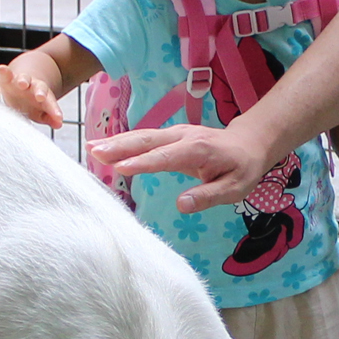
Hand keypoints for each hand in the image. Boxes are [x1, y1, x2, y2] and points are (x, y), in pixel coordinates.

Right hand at [0, 62, 61, 129]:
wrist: (20, 87)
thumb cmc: (32, 104)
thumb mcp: (40, 113)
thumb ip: (49, 117)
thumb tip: (59, 124)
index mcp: (44, 96)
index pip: (50, 103)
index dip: (54, 110)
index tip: (59, 118)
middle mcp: (34, 87)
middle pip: (39, 88)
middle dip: (40, 93)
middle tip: (41, 97)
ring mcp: (21, 81)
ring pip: (24, 79)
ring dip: (23, 80)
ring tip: (22, 83)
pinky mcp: (8, 79)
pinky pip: (6, 74)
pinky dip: (4, 71)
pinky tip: (1, 68)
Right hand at [88, 122, 263, 210]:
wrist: (248, 142)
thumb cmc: (242, 168)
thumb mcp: (235, 188)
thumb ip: (208, 196)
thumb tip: (182, 205)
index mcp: (198, 149)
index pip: (166, 156)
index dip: (143, 162)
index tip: (120, 167)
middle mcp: (182, 136)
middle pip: (147, 140)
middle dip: (120, 146)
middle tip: (94, 152)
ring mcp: (174, 133)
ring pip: (142, 136)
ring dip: (116, 141)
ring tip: (90, 148)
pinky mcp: (169, 135)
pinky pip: (143, 137)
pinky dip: (123, 141)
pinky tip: (104, 146)